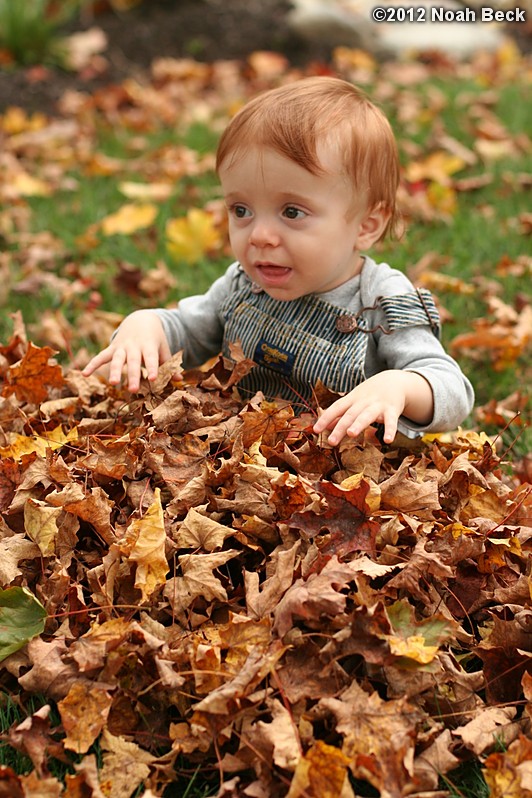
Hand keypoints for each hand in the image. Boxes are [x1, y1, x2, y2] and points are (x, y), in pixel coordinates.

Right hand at [82, 310, 171, 391]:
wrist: (141, 319)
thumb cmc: (154, 339)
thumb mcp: (163, 348)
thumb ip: (169, 364)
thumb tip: (179, 380)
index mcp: (149, 346)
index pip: (151, 358)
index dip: (152, 368)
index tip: (153, 379)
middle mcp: (134, 346)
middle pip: (133, 361)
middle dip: (133, 375)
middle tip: (133, 390)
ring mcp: (122, 347)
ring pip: (117, 359)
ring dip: (114, 371)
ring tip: (113, 383)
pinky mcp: (112, 348)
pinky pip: (101, 356)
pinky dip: (92, 364)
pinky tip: (84, 374)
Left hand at [313, 370, 432, 445]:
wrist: (395, 380)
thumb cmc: (370, 394)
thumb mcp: (355, 400)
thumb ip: (342, 414)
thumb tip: (327, 426)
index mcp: (352, 399)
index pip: (336, 408)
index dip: (325, 418)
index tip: (316, 430)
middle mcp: (363, 401)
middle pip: (350, 415)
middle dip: (340, 427)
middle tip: (331, 441)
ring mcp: (378, 405)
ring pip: (367, 415)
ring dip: (358, 424)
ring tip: (351, 434)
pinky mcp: (392, 409)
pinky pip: (391, 421)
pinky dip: (390, 430)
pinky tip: (388, 440)